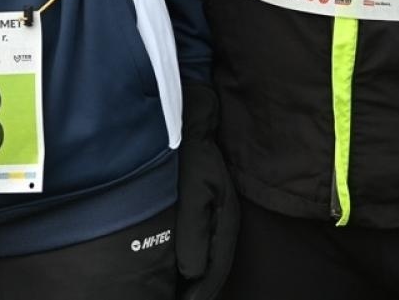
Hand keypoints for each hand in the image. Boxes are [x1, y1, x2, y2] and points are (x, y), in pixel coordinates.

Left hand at [176, 83, 238, 299]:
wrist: (191, 117)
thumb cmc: (191, 151)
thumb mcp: (195, 190)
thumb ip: (194, 232)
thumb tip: (190, 274)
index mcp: (225, 224)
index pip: (213, 273)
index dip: (200, 294)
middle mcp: (223, 224)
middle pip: (211, 270)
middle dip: (197, 290)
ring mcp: (214, 215)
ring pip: (205, 259)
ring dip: (191, 279)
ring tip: (173, 292)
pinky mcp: (203, 208)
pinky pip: (198, 244)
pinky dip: (187, 262)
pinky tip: (173, 268)